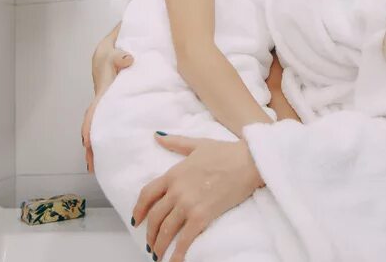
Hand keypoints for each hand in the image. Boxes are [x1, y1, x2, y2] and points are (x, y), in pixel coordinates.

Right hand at [81, 36, 131, 172]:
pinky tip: (122, 148)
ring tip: (105, 166)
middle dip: (92, 147)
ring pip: (104, 128)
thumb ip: (120, 55)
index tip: (87, 145)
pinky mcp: (118, 106)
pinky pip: (115, 123)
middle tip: (92, 167)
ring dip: (102, 145)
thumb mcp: (114, 51)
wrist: (113, 50)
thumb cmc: (113, 52)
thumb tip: (128, 60)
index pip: (93, 114)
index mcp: (103, 93)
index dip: (89, 129)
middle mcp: (104, 103)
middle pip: (94, 128)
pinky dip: (115, 136)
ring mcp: (110, 106)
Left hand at [132, 134, 263, 261]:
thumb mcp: (197, 144)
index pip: (147, 194)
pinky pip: (185, 239)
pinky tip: (175, 261)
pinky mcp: (202, 216)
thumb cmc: (226, 152)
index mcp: (173, 174)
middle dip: (150, 234)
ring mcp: (188, 203)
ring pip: (166, 230)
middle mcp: (176, 190)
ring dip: (160, 245)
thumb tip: (157, 136)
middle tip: (151, 244)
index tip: (136, 220)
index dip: (139, 209)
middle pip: (154, 216)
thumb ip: (175, 142)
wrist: (248, 161)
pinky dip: (177, 253)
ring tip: (159, 255)